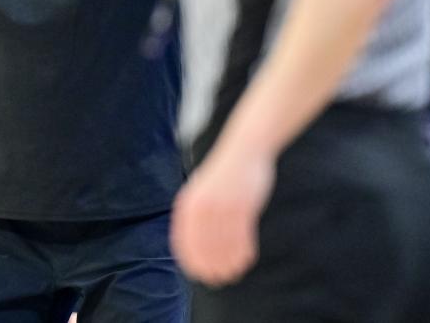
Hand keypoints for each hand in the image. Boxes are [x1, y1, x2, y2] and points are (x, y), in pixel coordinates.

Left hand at [170, 144, 275, 285]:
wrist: (245, 149)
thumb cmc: (223, 174)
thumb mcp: (201, 190)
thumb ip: (196, 213)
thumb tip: (194, 241)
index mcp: (188, 202)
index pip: (184, 239)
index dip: (190, 260)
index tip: (197, 274)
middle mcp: (203, 205)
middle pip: (204, 245)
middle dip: (210, 266)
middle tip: (216, 280)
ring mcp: (224, 205)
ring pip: (224, 243)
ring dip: (228, 262)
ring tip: (231, 274)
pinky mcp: (244, 205)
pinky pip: (242, 235)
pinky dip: (242, 251)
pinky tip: (245, 260)